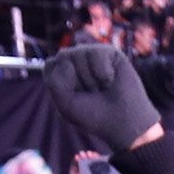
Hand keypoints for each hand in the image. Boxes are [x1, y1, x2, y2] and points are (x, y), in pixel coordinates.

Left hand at [44, 43, 163, 151]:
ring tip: (102, 87)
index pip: (51, 65)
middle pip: (64, 56)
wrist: (123, 121)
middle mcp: (75, 59)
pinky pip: (96, 54)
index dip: (62, 84)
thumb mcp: (65, 103)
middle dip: (77, 80)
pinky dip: (103, 72)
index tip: (76, 97)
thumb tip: (65, 51)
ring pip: (79, 53)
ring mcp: (92, 54)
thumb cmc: (94, 114)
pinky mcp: (109, 52)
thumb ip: (55, 81)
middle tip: (92, 93)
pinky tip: (110, 80)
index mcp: (61, 71)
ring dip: (91, 78)